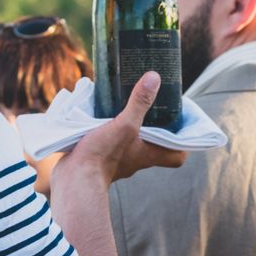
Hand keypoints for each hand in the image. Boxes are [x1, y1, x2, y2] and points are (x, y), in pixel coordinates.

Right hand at [52, 71, 186, 187]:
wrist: (74, 178)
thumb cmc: (102, 155)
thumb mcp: (124, 124)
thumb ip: (139, 102)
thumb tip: (154, 78)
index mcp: (149, 154)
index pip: (177, 156)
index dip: (182, 143)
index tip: (180, 126)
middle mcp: (136, 159)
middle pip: (154, 146)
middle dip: (154, 128)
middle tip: (152, 108)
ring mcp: (118, 161)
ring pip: (132, 143)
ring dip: (130, 128)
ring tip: (124, 107)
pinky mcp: (100, 158)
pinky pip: (111, 143)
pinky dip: (110, 131)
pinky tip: (100, 118)